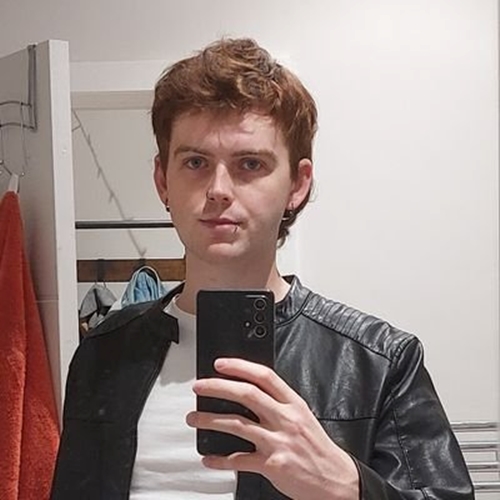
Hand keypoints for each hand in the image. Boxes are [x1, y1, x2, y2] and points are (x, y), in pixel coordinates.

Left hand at [186, 358, 358, 499]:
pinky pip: (239, 460)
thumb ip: (279, 403)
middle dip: (218, 387)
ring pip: (237, 424)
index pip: (264, 376)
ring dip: (210, 420)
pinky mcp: (272, 465)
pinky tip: (208, 458)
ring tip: (194, 418)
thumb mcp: (303, 416)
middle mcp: (285, 419)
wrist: (336, 481)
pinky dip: (219, 460)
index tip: (220, 364)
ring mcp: (278, 442)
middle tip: (199, 386)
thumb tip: (251, 391)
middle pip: (246, 394)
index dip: (240, 367)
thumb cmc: (317, 448)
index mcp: (293, 404)